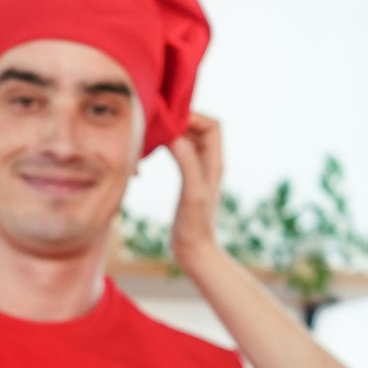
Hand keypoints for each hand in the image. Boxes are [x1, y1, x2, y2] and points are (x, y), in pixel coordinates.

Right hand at [167, 112, 225, 265]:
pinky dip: (168, 146)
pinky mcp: (188, 179)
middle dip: (181, 121)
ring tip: (153, 135)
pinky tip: (153, 151)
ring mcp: (198, 171)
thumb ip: (188, 165)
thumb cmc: (195, 226)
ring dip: (173, 133)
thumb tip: (176, 137)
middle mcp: (209, 163)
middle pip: (200, 128)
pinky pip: (180, 153)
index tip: (171, 121)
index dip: (195, 117)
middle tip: (159, 125)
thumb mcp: (192, 194)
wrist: (194, 251)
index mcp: (215, 163)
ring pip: (189, 140)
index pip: (213, 125)